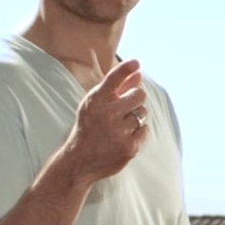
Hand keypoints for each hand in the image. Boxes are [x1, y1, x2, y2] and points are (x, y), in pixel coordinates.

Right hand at [55, 57, 148, 184]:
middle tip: (126, 107)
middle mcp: (107, 114)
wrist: (79, 160)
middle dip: (136, 99)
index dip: (126, 69)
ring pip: (143, 113)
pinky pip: (145, 130)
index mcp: (96, 101)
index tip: (136, 64)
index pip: (114, 78)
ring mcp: (118, 131)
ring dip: (137, 117)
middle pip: (139, 95)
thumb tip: (138, 73)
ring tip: (121, 126)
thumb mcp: (95, 105)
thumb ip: (116, 89)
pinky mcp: (129, 147)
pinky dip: (139, 132)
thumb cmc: (89, 128)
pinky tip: (125, 137)